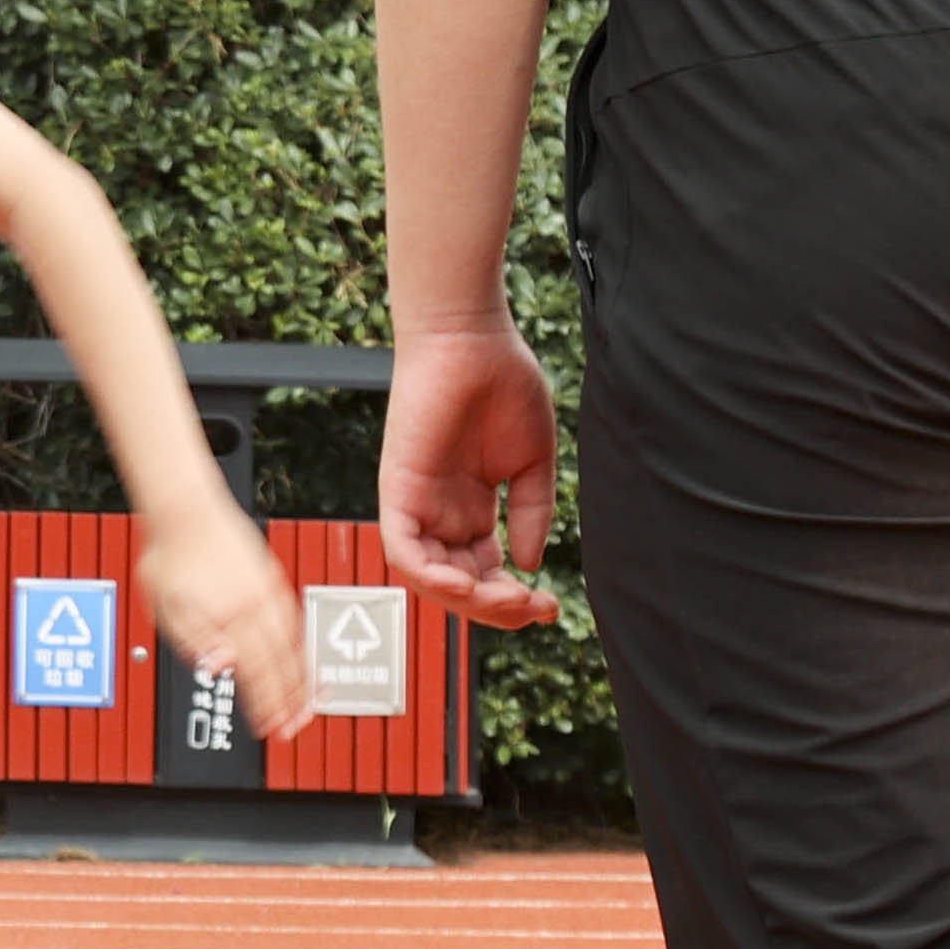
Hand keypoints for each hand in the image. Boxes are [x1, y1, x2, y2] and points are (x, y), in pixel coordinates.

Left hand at [137, 498, 310, 736]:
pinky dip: (302, 645)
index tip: (273, 729)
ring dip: (303, 677)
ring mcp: (268, 590)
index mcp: (231, 615)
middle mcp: (256, 604)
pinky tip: (301, 659)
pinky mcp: (272, 577)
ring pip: (295, 642)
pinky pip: (295, 620)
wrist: (187, 509)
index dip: (266, 705)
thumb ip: (194, 641)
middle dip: (291, 700)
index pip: (255, 672)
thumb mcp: (167, 604)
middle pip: (282, 663)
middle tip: (296, 727)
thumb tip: (219, 668)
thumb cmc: (171, 555)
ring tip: (308, 703)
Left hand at [376, 324, 566, 629]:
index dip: (514, 600)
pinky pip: (402, 548)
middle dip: (496, 609)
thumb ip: (532, 513)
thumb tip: (529, 563)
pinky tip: (466, 585)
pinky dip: (429, 576)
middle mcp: (441, 512)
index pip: (485, 574)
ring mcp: (417, 501)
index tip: (551, 605)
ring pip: (427, 577)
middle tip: (536, 609)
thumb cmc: (503, 386)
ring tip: (508, 601)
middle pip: (458, 584)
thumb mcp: (531, 462)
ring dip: (468, 601)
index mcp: (471, 509)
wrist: (473, 339)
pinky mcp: (398, 487)